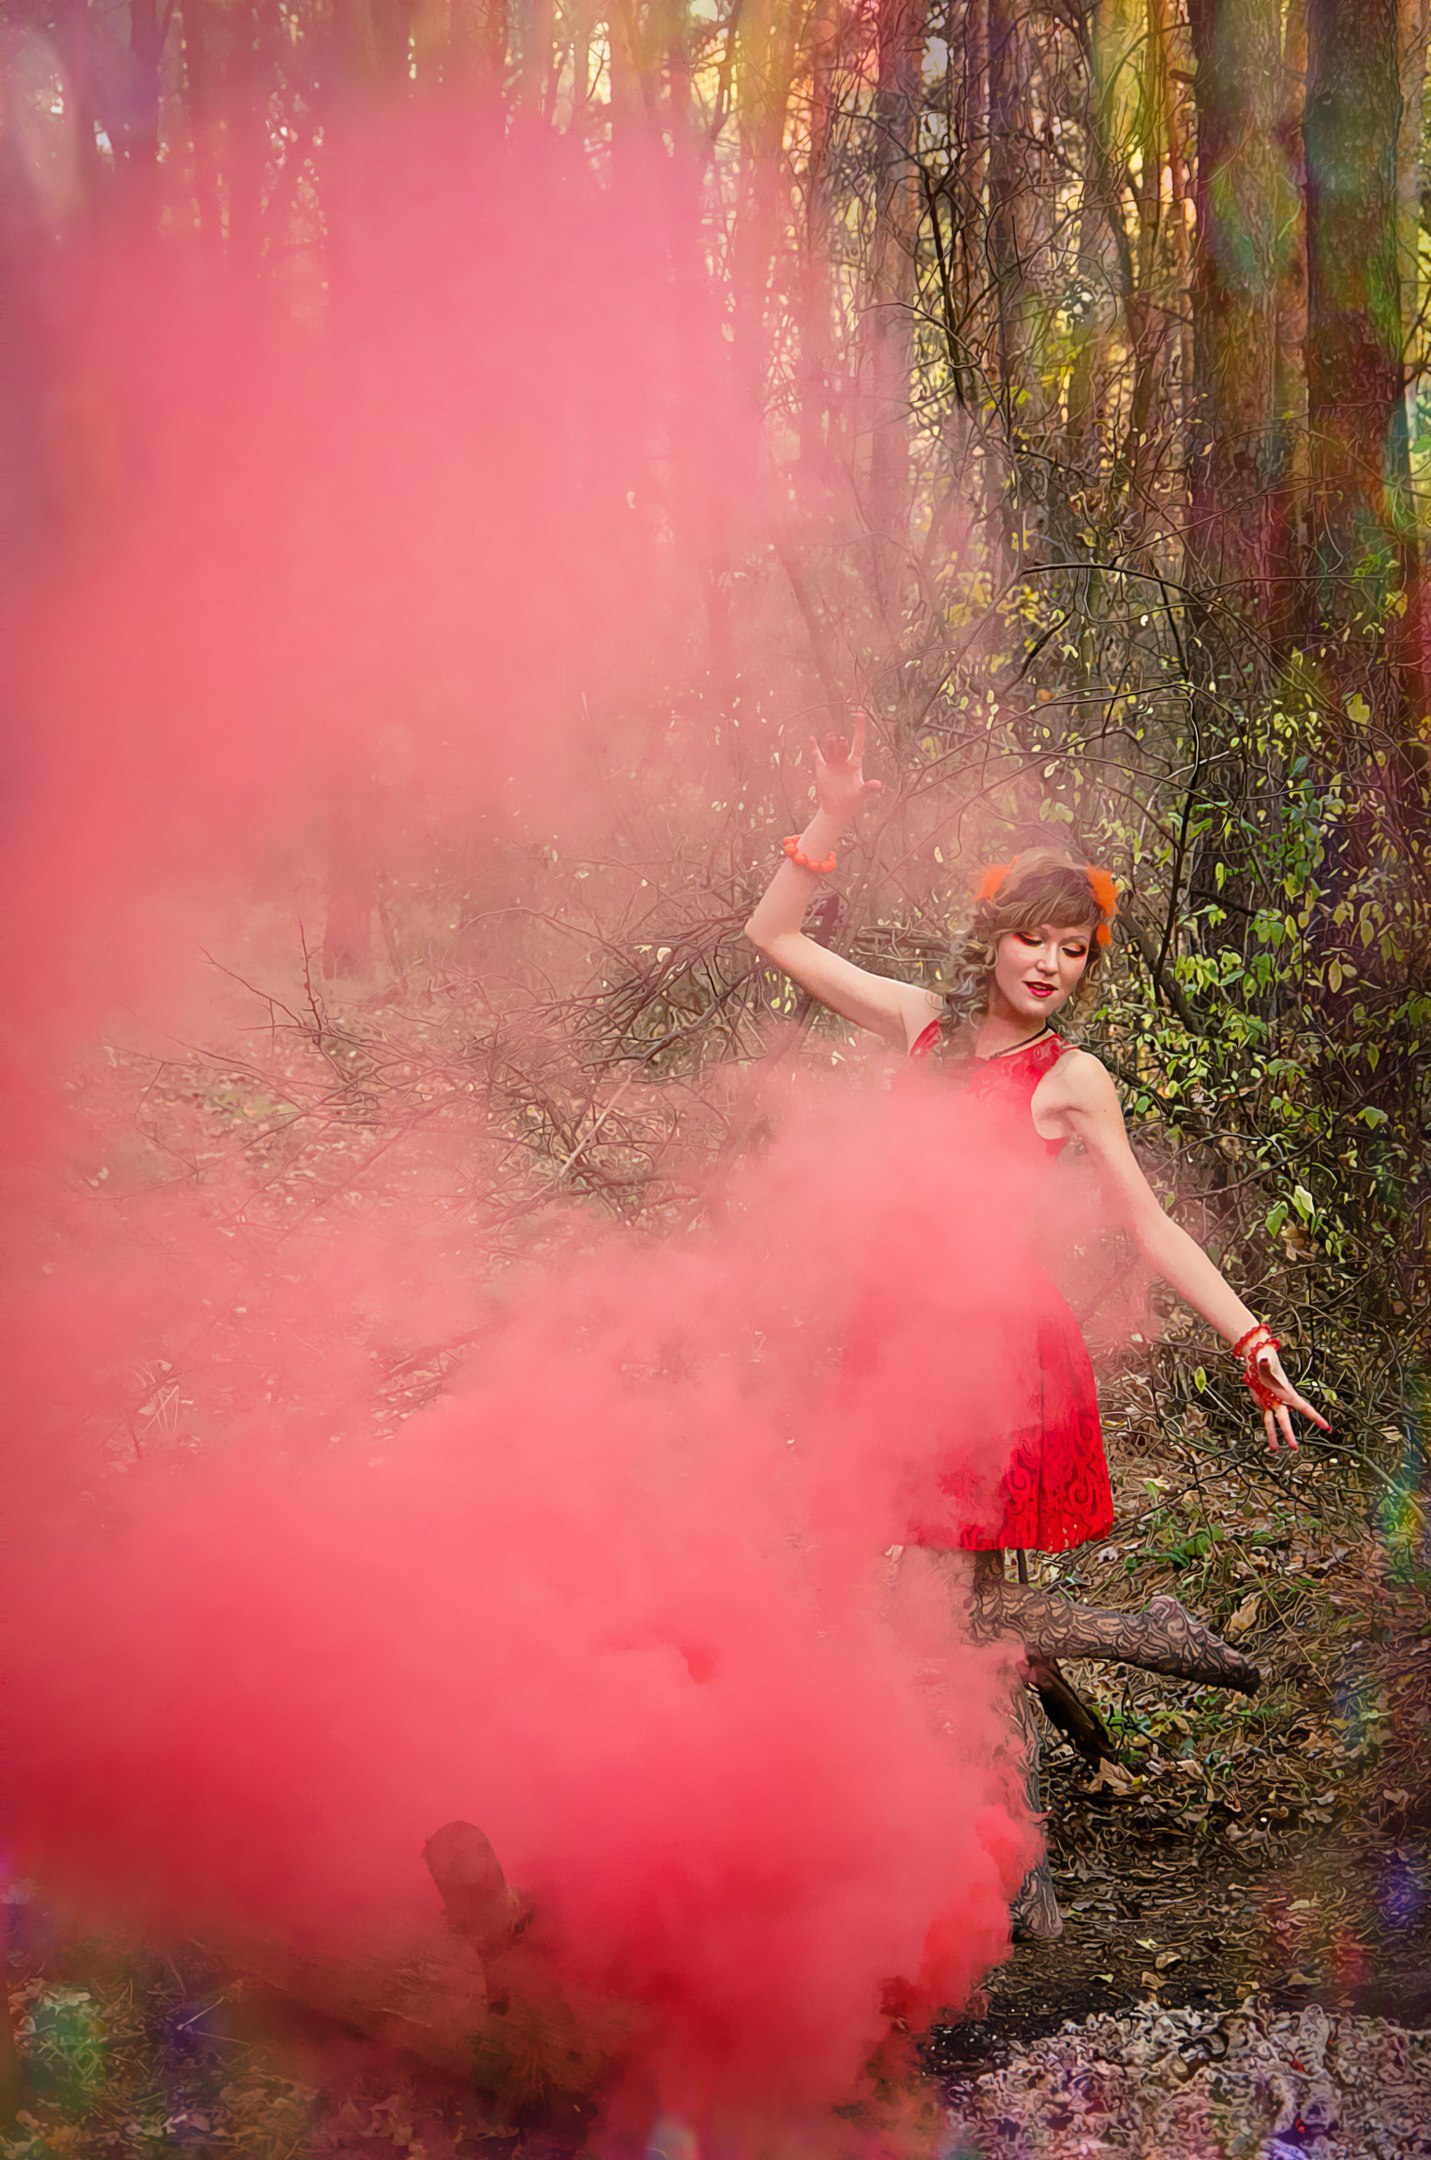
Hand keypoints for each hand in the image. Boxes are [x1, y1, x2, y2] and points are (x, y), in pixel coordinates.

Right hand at [807, 708, 883, 822]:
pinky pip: (817, 756)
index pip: (858, 742)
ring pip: (831, 750)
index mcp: (856, 764)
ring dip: (831, 744)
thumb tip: (878, 785)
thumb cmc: (852, 802)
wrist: (837, 810)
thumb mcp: (861, 794)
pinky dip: (814, 747)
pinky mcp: (822, 770)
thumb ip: (868, 788)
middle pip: (843, 748)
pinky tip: (812, 738)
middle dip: (841, 744)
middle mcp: (844, 761)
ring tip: (832, 738)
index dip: (859, 728)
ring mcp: (833, 765)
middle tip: (841, 741)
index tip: (859, 714)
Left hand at [1251, 1347, 1330, 1453]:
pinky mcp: (1263, 1404)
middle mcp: (1282, 1400)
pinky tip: (1269, 1441)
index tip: (1327, 1428)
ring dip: (1275, 1436)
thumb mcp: (1264, 1360)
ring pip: (1275, 1423)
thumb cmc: (1265, 1358)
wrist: (1258, 1361)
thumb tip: (1263, 1359)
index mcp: (1287, 1393)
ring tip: (1275, 1450)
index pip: (1304, 1407)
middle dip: (1289, 1434)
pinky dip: (1267, 1429)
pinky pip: (1266, 1419)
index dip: (1316, 1417)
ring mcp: (1273, 1403)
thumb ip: (1264, 1362)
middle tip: (1294, 1448)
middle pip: (1286, 1420)